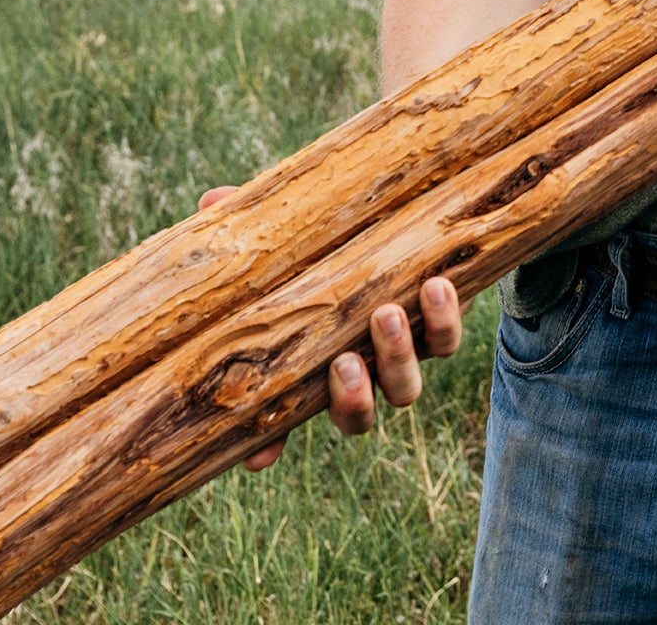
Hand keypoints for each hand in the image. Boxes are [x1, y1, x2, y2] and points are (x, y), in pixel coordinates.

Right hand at [197, 185, 468, 473]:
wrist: (419, 223)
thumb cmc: (337, 238)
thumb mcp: (295, 236)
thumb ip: (258, 229)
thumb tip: (210, 202)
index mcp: (314, 364)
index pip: (284, 421)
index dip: (269, 445)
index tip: (257, 455)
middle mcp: (359, 370)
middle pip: (355, 416)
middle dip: (351, 399)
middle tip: (343, 363)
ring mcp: (401, 353)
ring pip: (403, 388)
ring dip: (395, 357)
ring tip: (386, 312)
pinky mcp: (442, 325)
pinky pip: (446, 341)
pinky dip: (443, 319)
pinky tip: (436, 285)